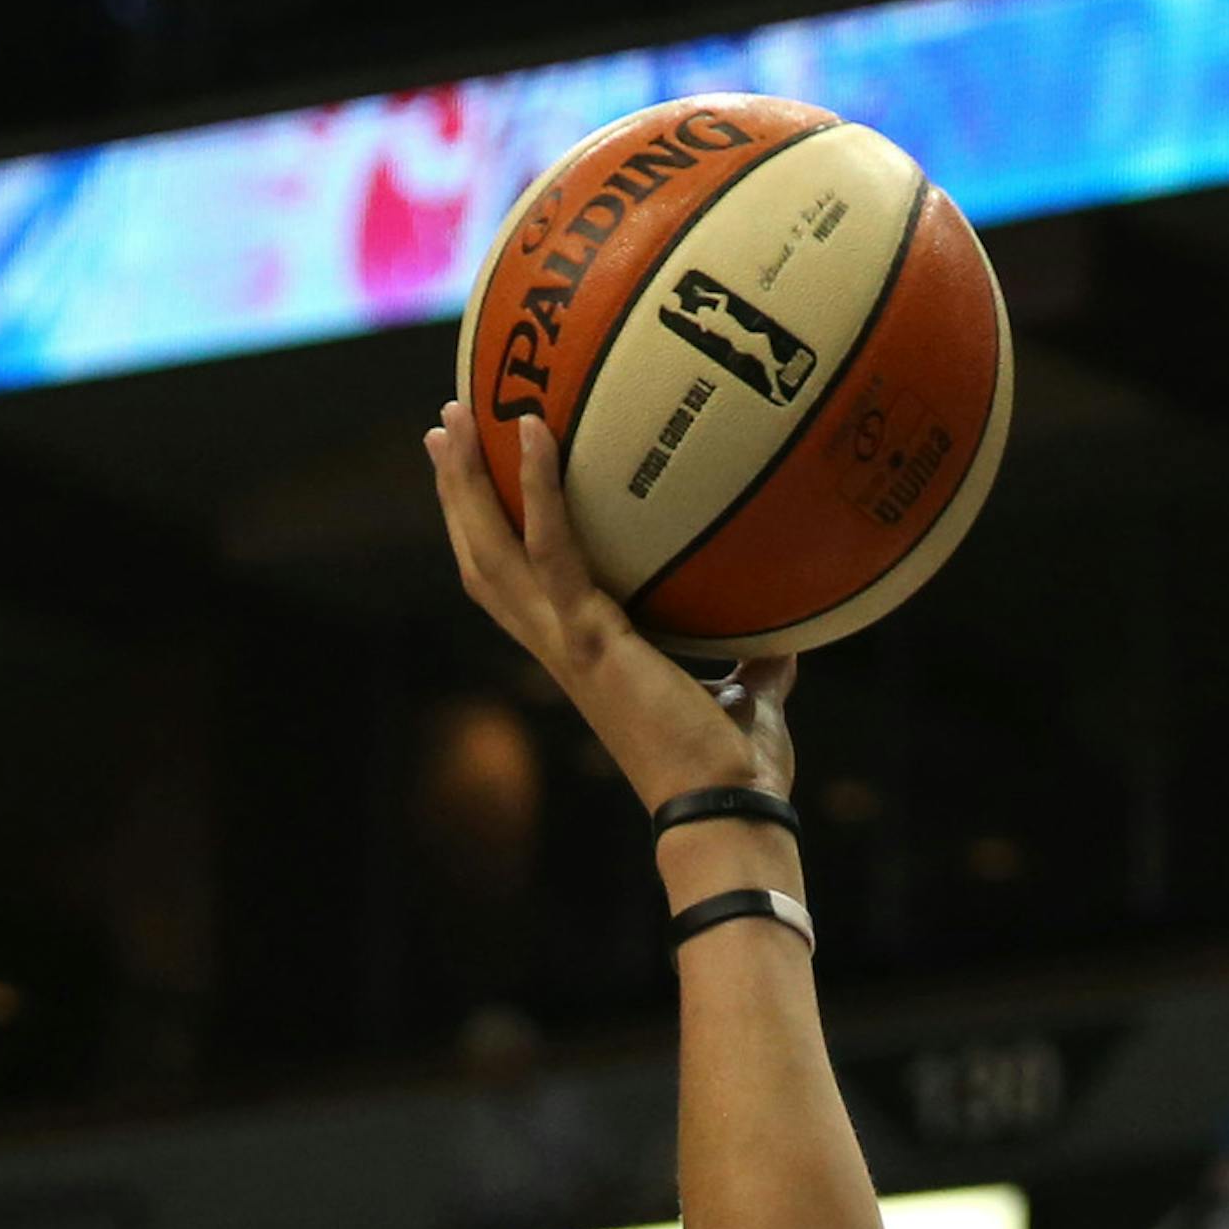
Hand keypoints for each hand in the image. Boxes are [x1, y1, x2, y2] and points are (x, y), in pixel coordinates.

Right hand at [428, 401, 795, 815]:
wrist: (727, 810)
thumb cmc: (737, 772)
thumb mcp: (749, 698)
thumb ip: (756, 662)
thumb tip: (784, 633)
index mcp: (586, 660)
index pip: (519, 591)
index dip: (493, 537)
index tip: (480, 482)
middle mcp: (561, 649)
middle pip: (484, 563)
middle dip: (459, 497)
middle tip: (444, 430)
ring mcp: (568, 644)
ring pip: (493, 553)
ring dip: (468, 484)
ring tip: (453, 418)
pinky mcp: (590, 639)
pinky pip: (552, 549)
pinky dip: (540, 488)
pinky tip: (533, 429)